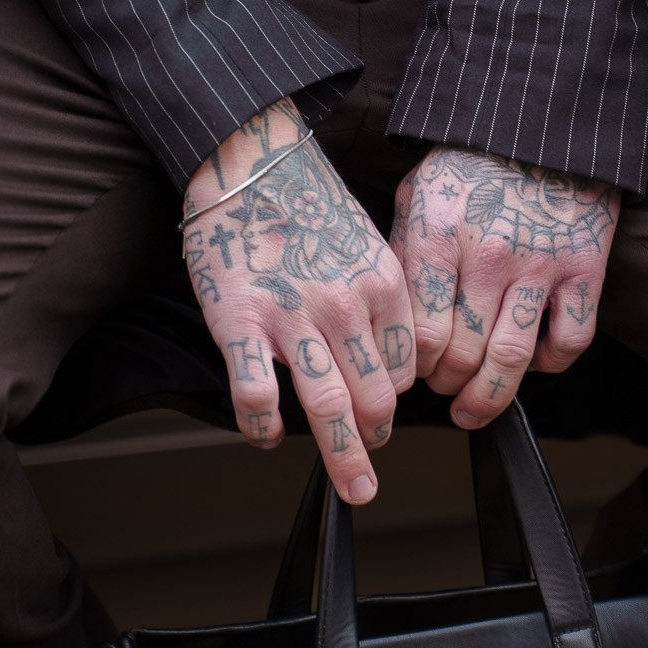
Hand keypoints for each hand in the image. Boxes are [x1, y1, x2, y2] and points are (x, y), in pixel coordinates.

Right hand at [182, 98, 415, 502]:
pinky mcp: (241, 322)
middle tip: (368, 459)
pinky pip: (257, 395)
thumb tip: (384, 357)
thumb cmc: (305, 205)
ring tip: (352, 485)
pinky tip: (267, 436)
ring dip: (344, 456)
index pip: (407, 368)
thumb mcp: (366, 244)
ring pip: (329, 409)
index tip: (384, 411)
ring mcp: (293, 316)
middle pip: (376, 399)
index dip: (397, 398)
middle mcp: (346, 305)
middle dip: (376, 439)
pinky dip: (265, 427)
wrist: (250, 161)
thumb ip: (379, 300)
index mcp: (383, 285)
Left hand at [391, 147, 618, 426]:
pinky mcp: (584, 269)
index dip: (413, 367)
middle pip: (462, 356)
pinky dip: (550, 364)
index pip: (420, 334)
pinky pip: (570, 340)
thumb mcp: (417, 194)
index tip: (412, 372)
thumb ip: (401, 252)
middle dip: (446, 385)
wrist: (542, 123)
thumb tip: (385, 317)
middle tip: (442, 386)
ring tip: (473, 406)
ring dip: (488, 397)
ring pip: (511, 360)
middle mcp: (488, 256)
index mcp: (438, 237)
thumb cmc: (472, 162)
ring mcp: (540, 265)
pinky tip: (533, 362)